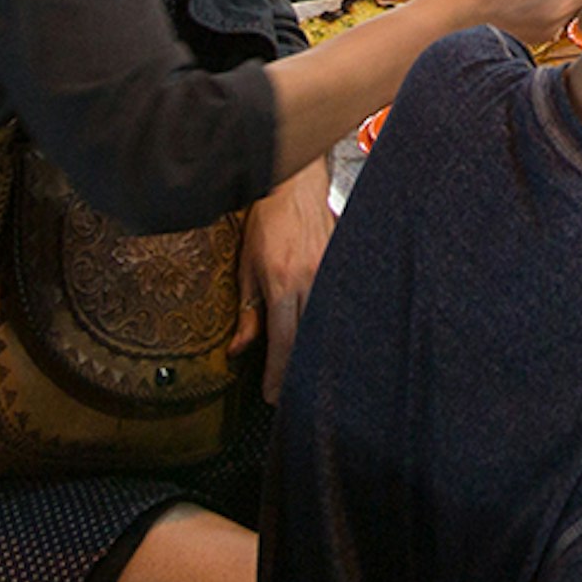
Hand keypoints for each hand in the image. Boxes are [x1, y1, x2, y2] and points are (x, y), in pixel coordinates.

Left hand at [232, 164, 332, 404]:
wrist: (295, 186)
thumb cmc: (268, 222)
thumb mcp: (246, 268)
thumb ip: (246, 313)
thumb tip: (237, 350)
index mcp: (281, 283)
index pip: (281, 342)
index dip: (278, 373)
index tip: (273, 395)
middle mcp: (310, 280)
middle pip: (307, 340)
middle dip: (298, 371)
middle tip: (289, 394)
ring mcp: (331, 273)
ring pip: (326, 326)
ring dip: (315, 352)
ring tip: (307, 374)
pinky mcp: (344, 265)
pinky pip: (338, 305)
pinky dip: (331, 326)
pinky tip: (328, 341)